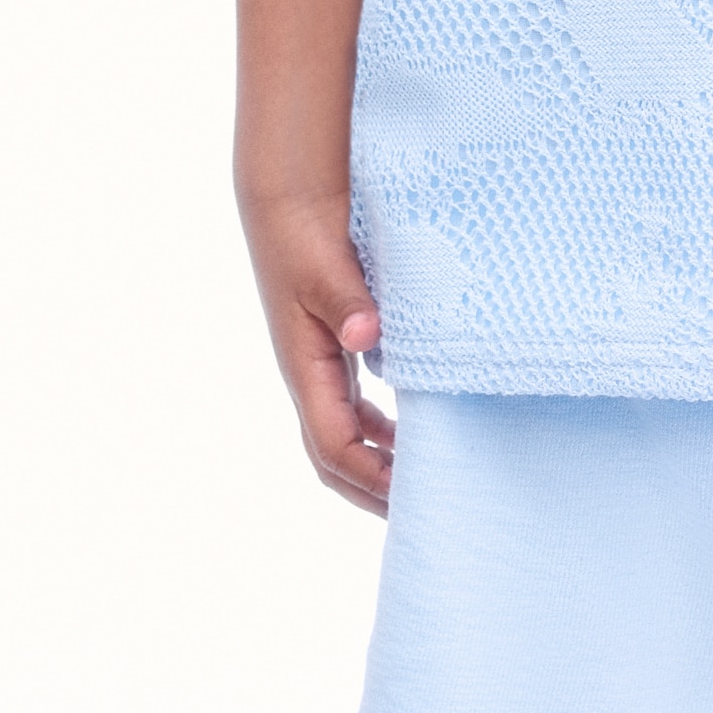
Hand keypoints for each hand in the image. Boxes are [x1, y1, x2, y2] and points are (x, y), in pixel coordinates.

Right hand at [241, 192, 393, 516]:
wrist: (290, 200)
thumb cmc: (306, 234)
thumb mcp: (327, 268)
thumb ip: (349, 303)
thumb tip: (369, 337)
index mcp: (306, 367)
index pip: (336, 444)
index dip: (372, 475)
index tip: (414, 494)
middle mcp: (310, 376)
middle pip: (334, 457)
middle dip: (371, 489)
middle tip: (422, 512)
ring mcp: (320, 366)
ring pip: (343, 436)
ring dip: (377, 464)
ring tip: (423, 480)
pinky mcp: (335, 350)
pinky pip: (354, 407)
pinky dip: (381, 429)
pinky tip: (412, 430)